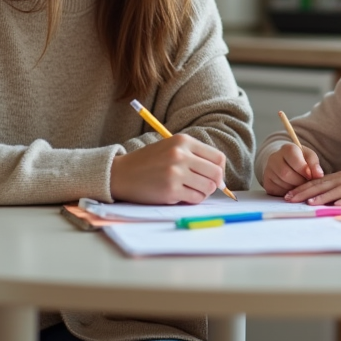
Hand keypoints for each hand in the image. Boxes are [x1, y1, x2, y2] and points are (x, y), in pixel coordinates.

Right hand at [110, 134, 227, 203]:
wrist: (121, 173)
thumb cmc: (148, 162)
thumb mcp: (171, 147)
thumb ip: (194, 156)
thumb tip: (219, 176)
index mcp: (183, 141)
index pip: (218, 157)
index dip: (220, 170)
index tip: (215, 177)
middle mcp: (181, 155)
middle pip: (216, 173)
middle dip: (215, 184)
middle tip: (206, 187)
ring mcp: (176, 173)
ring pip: (208, 187)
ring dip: (204, 193)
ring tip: (191, 191)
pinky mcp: (170, 190)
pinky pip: (195, 198)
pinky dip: (193, 200)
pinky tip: (183, 196)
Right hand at [262, 144, 323, 196]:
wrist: (286, 163)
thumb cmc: (301, 160)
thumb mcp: (309, 157)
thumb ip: (314, 165)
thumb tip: (318, 175)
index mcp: (287, 149)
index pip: (293, 157)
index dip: (303, 169)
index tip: (310, 176)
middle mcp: (274, 158)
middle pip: (286, 173)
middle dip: (299, 181)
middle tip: (306, 183)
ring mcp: (268, 170)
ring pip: (282, 183)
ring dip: (294, 188)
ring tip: (300, 185)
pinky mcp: (267, 182)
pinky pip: (277, 191)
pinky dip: (287, 192)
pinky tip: (292, 188)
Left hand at [284, 169, 340, 205]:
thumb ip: (339, 195)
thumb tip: (330, 204)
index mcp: (336, 178)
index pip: (315, 182)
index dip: (302, 188)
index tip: (290, 194)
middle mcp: (337, 178)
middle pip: (313, 184)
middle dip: (298, 191)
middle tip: (285, 197)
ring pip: (319, 188)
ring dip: (305, 194)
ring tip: (293, 199)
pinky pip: (332, 193)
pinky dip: (321, 198)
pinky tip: (312, 202)